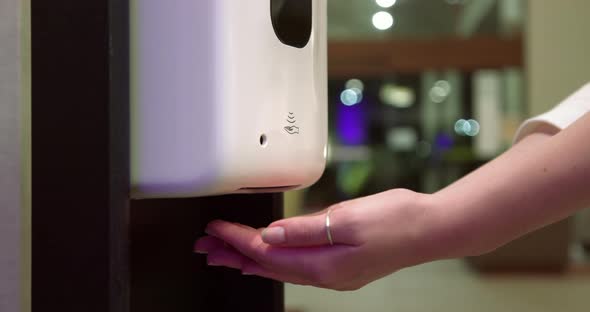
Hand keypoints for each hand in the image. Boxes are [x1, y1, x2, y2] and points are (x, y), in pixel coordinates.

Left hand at [194, 189, 437, 290]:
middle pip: (267, 266)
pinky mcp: (340, 264)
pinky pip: (295, 265)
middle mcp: (324, 274)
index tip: (215, 229)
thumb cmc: (396, 220)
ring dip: (250, 258)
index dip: (237, 240)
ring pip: (279, 267)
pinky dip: (273, 261)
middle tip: (206, 247)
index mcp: (322, 263)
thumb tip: (268, 236)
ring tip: (225, 254)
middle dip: (234, 255)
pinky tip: (266, 258)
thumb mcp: (347, 218)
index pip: (266, 253)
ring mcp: (333, 272)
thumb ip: (304, 229)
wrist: (430, 228)